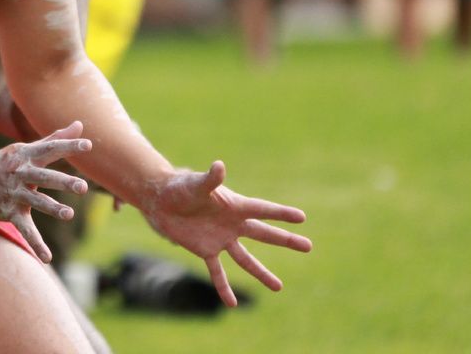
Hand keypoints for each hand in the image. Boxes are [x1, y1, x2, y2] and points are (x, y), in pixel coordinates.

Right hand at [0, 120, 91, 261]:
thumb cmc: (5, 162)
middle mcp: (20, 173)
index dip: (68, 147)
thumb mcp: (27, 149)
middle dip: (63, 182)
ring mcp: (14, 193)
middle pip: (44, 177)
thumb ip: (56, 138)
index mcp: (27, 155)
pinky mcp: (8, 212)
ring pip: (36, 202)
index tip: (88, 146)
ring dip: (52, 208)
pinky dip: (36, 244)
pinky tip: (48, 258)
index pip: (50, 148)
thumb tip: (80, 124)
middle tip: (83, 187)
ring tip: (69, 214)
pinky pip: (24, 230)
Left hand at [143, 161, 311, 306]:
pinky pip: (217, 272)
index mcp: (234, 205)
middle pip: (264, 234)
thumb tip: (219, 166)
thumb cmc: (180, 187)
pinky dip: (223, 288)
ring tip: (279, 287)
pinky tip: (232, 304)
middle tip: (308, 246)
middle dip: (286, 240)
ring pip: (246, 259)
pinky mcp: (206, 250)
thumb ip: (210, 179)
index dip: (281, 214)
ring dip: (261, 273)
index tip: (302, 218)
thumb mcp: (196, 184)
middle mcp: (232, 224)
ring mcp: (221, 238)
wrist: (161, 200)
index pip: (263, 210)